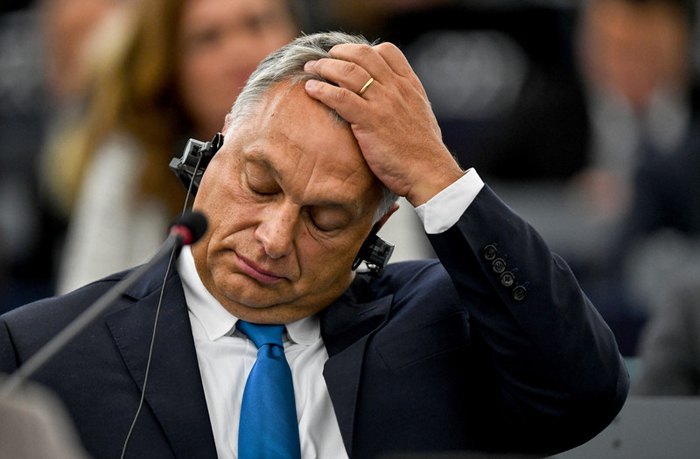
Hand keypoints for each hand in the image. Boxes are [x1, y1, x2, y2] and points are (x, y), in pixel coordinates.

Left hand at [303, 42, 463, 206]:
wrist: (429, 172)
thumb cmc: (423, 152)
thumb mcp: (420, 116)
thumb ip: (406, 103)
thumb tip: (393, 102)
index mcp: (410, 85)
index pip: (387, 51)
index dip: (364, 49)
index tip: (348, 57)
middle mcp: (396, 89)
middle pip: (363, 55)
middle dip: (338, 52)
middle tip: (323, 59)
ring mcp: (383, 103)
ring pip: (348, 72)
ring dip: (325, 66)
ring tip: (311, 68)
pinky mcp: (370, 121)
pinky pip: (340, 97)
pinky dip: (322, 90)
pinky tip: (310, 89)